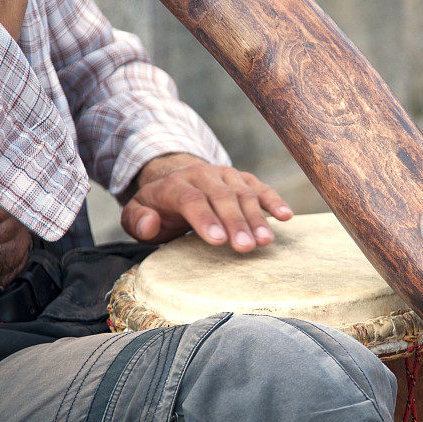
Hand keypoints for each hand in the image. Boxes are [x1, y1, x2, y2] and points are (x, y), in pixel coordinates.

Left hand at [121, 154, 292, 251]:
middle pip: (221, 196)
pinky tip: (286, 216)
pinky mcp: (242, 180)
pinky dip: (274, 200)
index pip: (191, 199)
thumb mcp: (137, 214)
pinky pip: (260, 188)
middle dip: (235, 222)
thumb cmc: (157, 208)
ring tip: (265, 242)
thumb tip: (150, 224)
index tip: (217, 241)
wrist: (174, 181)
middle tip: (245, 247)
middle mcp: (202, 175)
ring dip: (256, 218)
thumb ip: (137, 221)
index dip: (204, 218)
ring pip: (243, 193)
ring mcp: (225, 175)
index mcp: (175, 184)